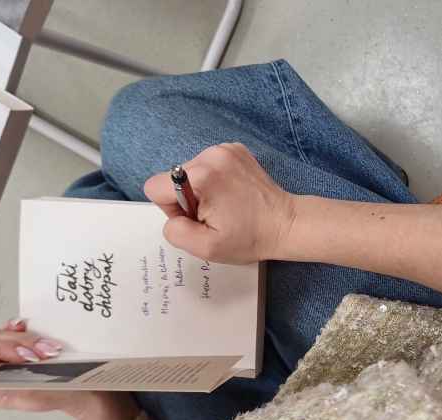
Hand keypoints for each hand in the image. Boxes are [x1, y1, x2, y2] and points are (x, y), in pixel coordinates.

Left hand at [0, 319, 137, 419]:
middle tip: (43, 355)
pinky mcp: (26, 342)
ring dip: (27, 337)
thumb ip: (1, 385)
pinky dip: (22, 326)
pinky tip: (29, 325)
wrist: (90, 389)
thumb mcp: (33, 396)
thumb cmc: (63, 395)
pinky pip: (16, 327)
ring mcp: (11, 353)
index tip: (25, 356)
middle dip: (19, 344)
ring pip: (5, 332)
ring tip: (50, 350)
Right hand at [144, 143, 295, 263]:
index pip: (156, 187)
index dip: (171, 209)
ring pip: (189, 172)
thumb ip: (175, 232)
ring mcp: (225, 149)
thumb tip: (171, 216)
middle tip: (215, 214)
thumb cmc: (250, 238)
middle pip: (172, 179)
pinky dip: (214, 181)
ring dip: (200, 191)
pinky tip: (231, 194)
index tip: (197, 217)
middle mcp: (211, 155)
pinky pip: (206, 165)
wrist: (285, 224)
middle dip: (186, 200)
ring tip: (225, 205)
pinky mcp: (234, 149)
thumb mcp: (206, 248)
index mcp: (201, 177)